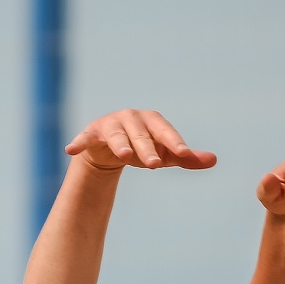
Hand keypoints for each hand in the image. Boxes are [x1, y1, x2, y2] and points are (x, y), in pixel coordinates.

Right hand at [66, 109, 217, 171]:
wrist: (110, 147)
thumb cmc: (143, 147)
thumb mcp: (164, 153)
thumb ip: (186, 158)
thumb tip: (214, 160)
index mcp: (152, 121)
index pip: (165, 131)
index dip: (174, 142)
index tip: (184, 154)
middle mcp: (132, 118)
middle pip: (141, 134)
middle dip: (147, 148)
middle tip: (155, 165)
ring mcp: (111, 124)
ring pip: (117, 135)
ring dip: (121, 144)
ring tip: (124, 157)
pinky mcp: (92, 133)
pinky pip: (85, 137)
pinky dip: (79, 142)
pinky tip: (70, 150)